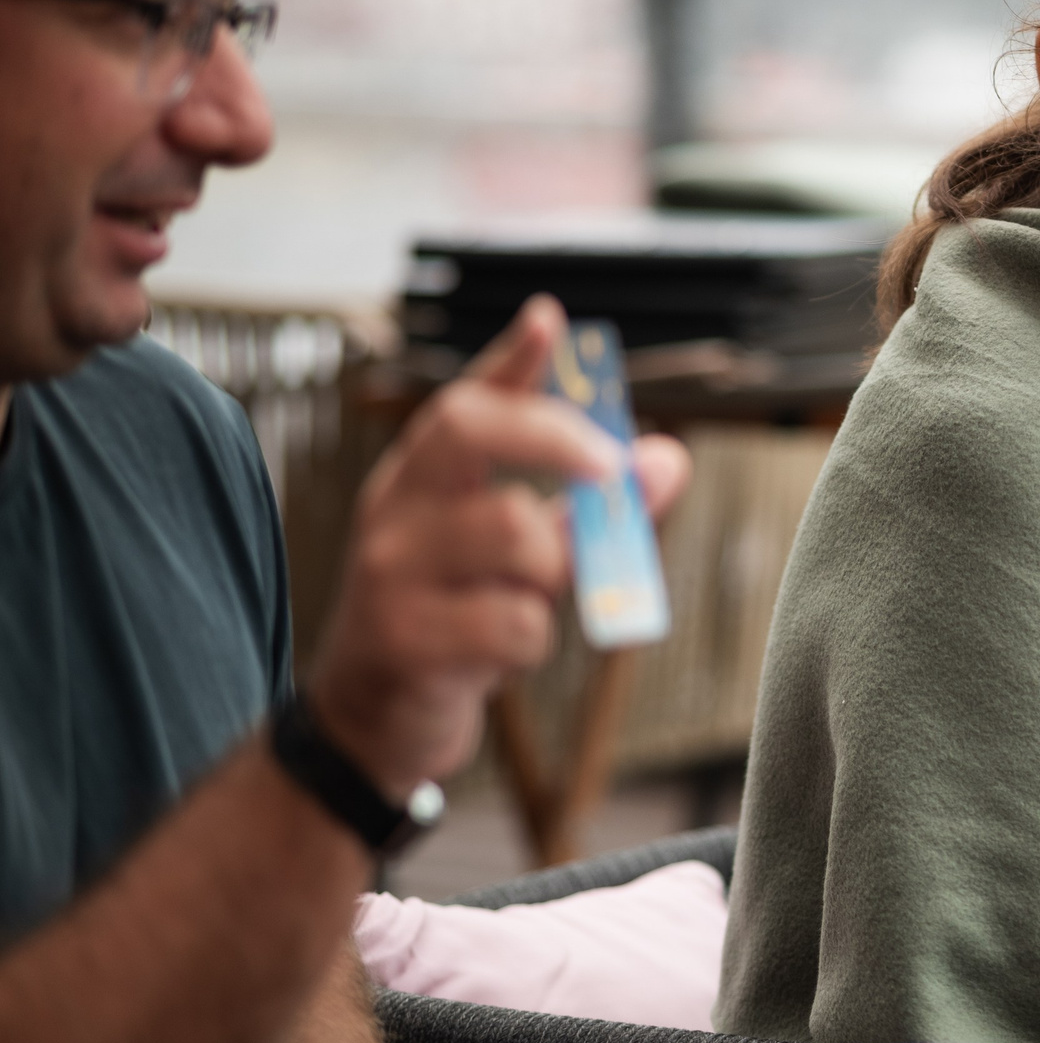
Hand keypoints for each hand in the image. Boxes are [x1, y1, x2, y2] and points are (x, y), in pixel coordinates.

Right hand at [304, 297, 691, 797]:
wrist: (369, 722)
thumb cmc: (455, 619)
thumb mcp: (515, 554)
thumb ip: (586, 505)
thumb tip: (667, 458)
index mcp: (419, 477)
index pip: (464, 399)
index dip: (510, 360)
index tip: (551, 321)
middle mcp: (394, 509)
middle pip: (468, 429)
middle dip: (555, 437)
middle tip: (611, 466)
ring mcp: (392, 572)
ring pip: (514, 534)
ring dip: (553, 571)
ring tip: (529, 601)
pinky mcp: (407, 640)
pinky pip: (514, 622)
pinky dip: (532, 641)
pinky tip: (501, 655)